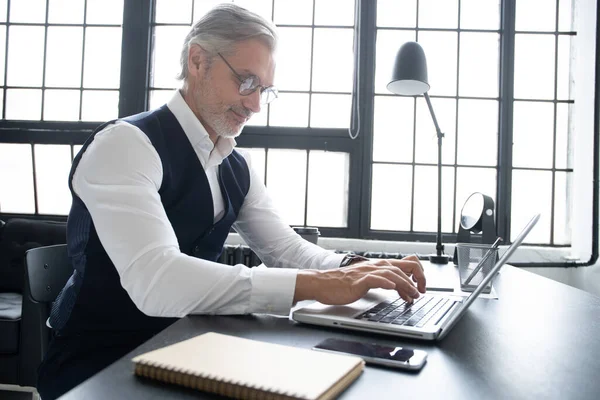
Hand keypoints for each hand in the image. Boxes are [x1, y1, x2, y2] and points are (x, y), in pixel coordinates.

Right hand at [293, 255, 425, 304]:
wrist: (323, 284)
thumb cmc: (343, 284)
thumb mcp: (368, 280)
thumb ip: (383, 281)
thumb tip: (400, 288)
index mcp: (379, 266)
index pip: (406, 263)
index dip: (418, 274)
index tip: (421, 287)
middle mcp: (376, 266)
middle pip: (405, 265)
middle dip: (419, 278)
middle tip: (421, 292)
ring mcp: (367, 272)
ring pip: (393, 273)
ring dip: (406, 284)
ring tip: (413, 295)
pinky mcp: (358, 281)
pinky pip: (374, 279)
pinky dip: (385, 282)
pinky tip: (392, 287)